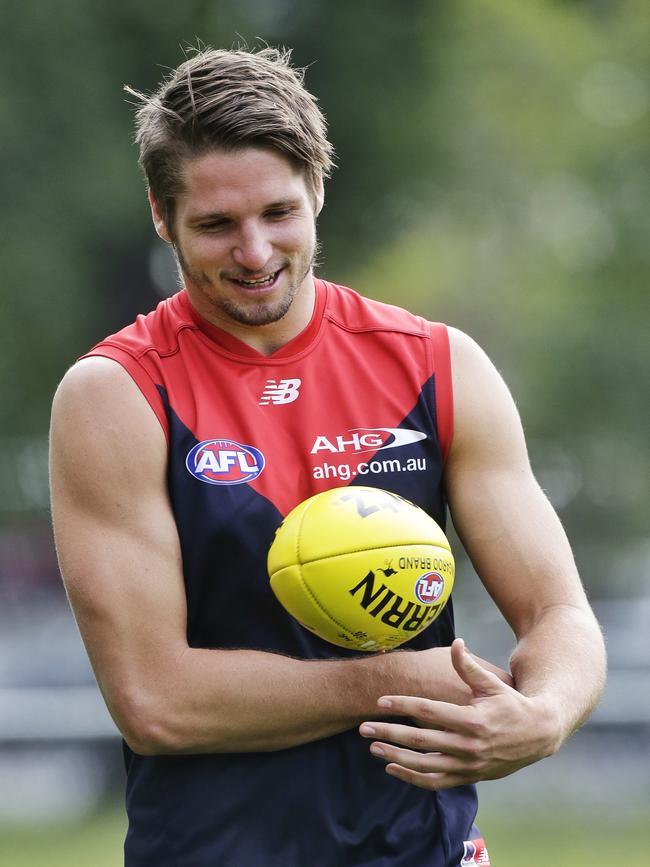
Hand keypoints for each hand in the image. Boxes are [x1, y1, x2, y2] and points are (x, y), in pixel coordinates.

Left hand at [359, 638, 561, 790]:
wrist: (539, 735)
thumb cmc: (512, 703)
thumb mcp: (493, 683)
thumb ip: (469, 666)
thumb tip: (456, 642)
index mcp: (472, 719)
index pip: (429, 712)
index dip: (403, 705)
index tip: (381, 701)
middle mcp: (468, 745)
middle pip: (420, 740)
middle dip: (389, 734)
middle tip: (363, 728)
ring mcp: (468, 765)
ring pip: (424, 765)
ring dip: (396, 758)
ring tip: (374, 748)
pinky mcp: (470, 777)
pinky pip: (436, 781)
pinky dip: (413, 778)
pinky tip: (394, 769)